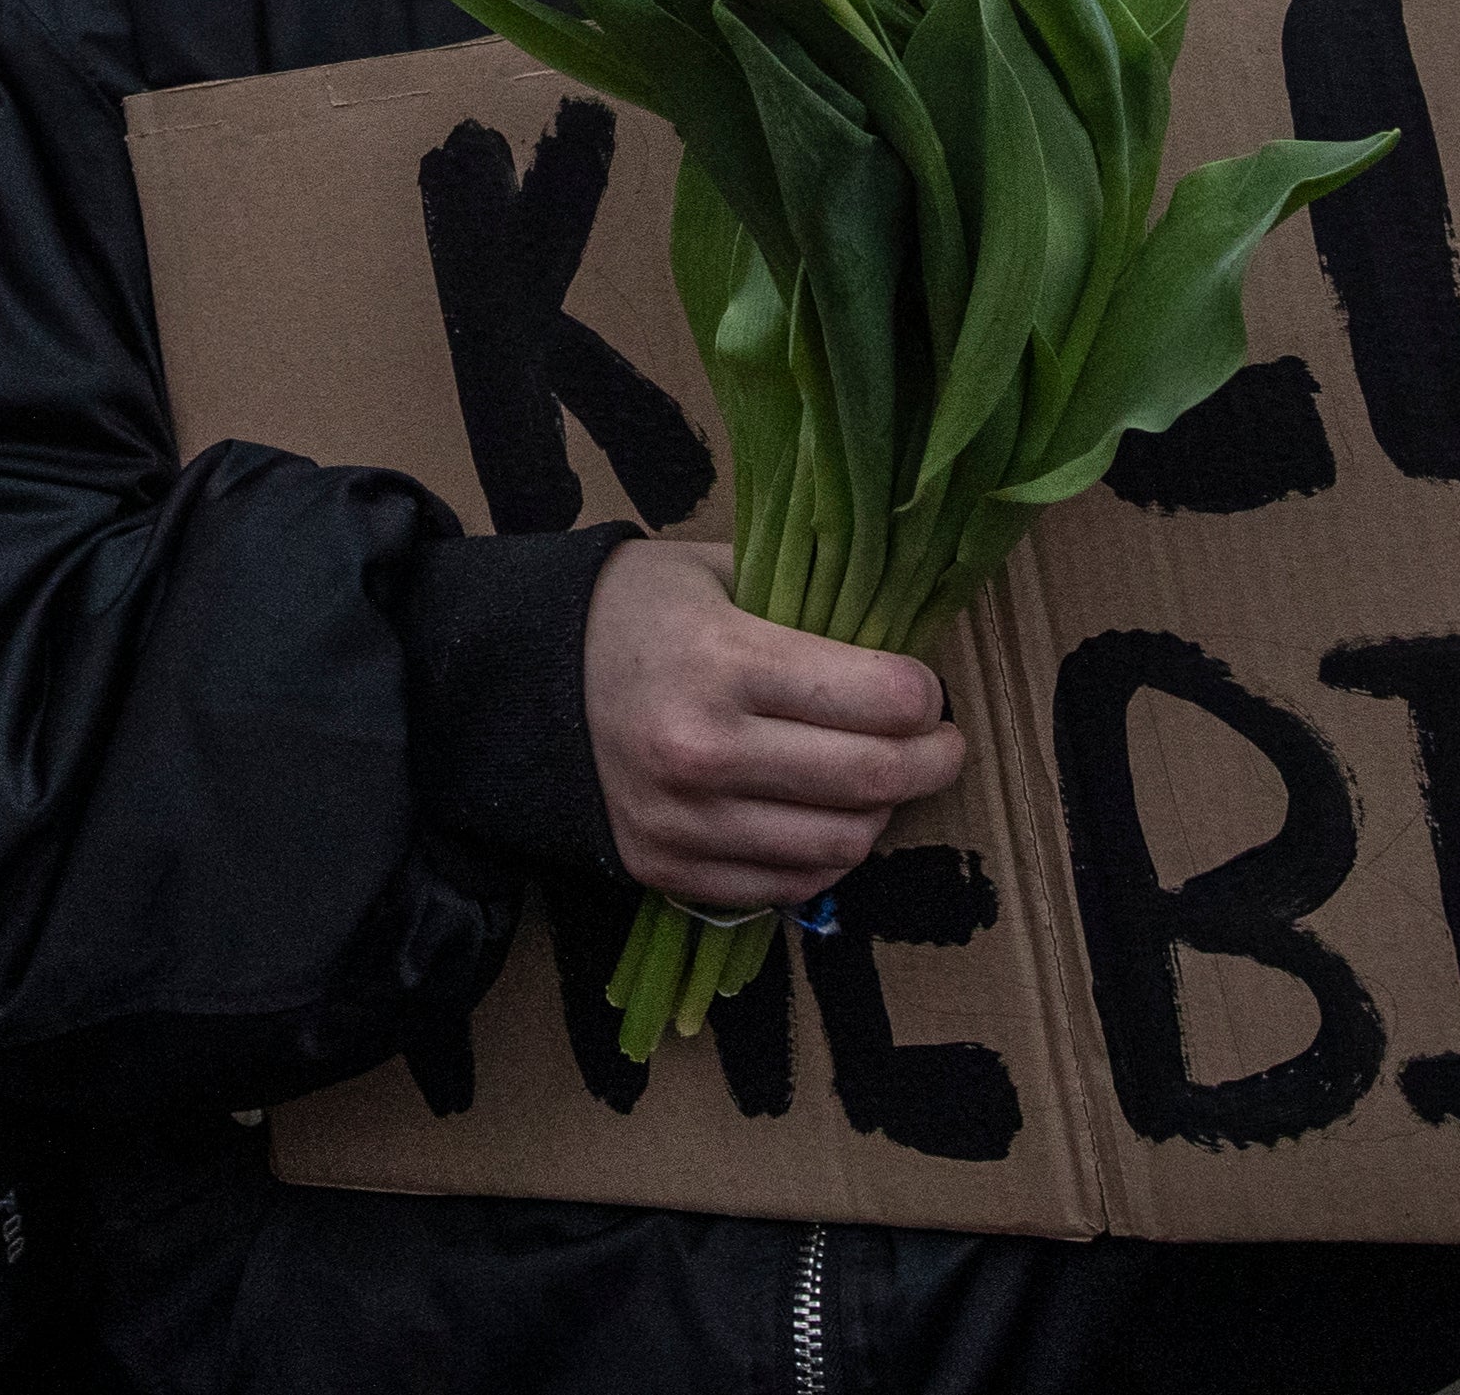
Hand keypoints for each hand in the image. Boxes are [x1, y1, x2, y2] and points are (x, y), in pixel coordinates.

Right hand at [583, 541, 960, 911]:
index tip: (928, 689)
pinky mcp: (667, 869)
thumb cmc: (628, 612)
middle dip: (932, 760)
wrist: (517, 683)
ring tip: (883, 781)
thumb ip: (801, 598)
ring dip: (881, 815)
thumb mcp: (711, 571)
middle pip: (871, 778)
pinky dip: (826, 857)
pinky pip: (787, 886)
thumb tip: (895, 639)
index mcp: (721, 661)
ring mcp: (684, 820)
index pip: (876, 697)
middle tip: (942, 743)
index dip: (925, 694)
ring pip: (839, 844)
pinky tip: (829, 818)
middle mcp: (704, 750)